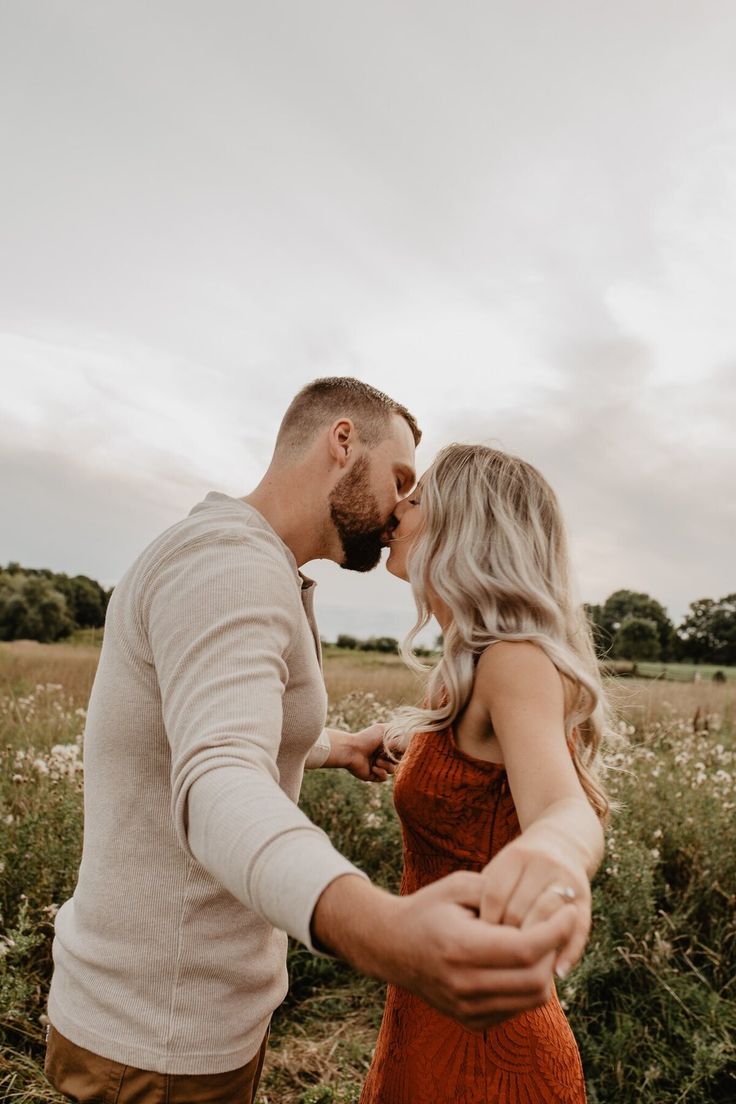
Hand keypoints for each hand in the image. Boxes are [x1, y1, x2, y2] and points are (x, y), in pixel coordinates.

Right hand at [312, 871, 576, 1030]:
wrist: (392, 946)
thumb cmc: (428, 908)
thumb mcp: (459, 886)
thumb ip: (499, 890)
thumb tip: (542, 902)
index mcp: (460, 948)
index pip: (526, 949)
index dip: (555, 931)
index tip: (569, 911)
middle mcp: (464, 985)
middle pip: (535, 980)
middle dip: (556, 951)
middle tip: (560, 926)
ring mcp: (467, 1008)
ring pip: (532, 999)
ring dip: (547, 970)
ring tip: (543, 941)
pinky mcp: (472, 1021)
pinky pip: (518, 1008)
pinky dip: (529, 985)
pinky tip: (523, 960)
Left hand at [332, 723, 395, 781]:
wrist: (351, 750)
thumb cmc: (366, 738)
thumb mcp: (383, 730)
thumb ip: (397, 732)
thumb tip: (408, 739)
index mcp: (386, 746)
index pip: (401, 751)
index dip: (401, 750)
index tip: (396, 748)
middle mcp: (382, 756)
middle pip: (398, 761)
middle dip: (392, 757)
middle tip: (383, 753)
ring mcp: (378, 766)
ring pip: (392, 770)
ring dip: (386, 765)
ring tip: (376, 760)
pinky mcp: (372, 776)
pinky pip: (384, 778)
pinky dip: (380, 772)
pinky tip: (373, 767)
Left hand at [479, 837, 590, 978]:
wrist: (561, 844)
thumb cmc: (517, 869)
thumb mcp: (499, 871)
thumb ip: (484, 895)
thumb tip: (471, 937)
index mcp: (516, 856)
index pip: (495, 895)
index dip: (485, 922)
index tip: (478, 941)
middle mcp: (543, 864)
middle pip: (520, 909)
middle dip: (506, 937)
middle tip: (496, 960)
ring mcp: (567, 880)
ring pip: (548, 918)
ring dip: (535, 947)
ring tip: (522, 968)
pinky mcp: (586, 899)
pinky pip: (579, 930)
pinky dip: (568, 954)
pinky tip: (557, 973)